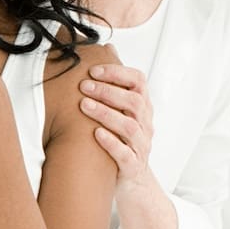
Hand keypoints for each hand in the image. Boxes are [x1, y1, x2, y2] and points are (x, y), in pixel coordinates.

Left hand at [78, 59, 152, 183]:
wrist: (132, 182)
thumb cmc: (121, 139)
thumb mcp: (121, 110)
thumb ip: (116, 81)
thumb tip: (108, 47)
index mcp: (143, 107)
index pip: (139, 82)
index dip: (117, 73)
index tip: (93, 69)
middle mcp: (145, 124)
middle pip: (134, 102)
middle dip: (108, 91)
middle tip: (84, 86)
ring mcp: (141, 146)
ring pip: (130, 127)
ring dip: (106, 114)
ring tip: (84, 105)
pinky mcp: (133, 167)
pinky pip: (126, 154)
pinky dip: (111, 143)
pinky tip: (95, 134)